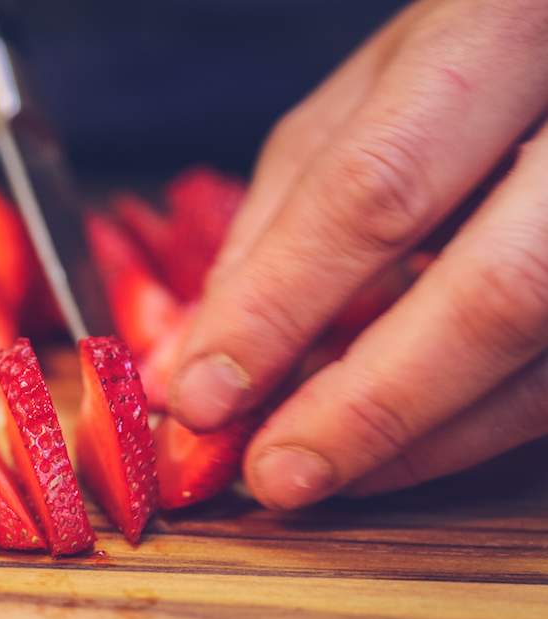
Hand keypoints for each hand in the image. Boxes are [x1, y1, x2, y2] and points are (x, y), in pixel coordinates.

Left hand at [169, 0, 547, 508]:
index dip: (281, 306)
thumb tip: (203, 350)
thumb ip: (285, 214)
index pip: (378, 192)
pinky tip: (396, 448)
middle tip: (273, 475)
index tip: (204, 395)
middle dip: (365, 406)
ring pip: (544, 358)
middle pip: (495, 294)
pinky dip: (472, 428)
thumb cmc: (476, 56)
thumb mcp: (369, 96)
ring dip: (418, 438)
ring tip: (318, 471)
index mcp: (506, 36)